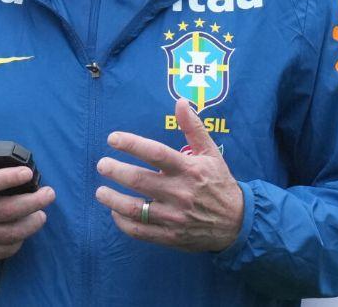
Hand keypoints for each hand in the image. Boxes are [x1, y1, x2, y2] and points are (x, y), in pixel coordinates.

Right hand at [0, 155, 54, 260]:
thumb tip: (13, 156)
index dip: (10, 178)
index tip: (28, 173)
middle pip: (5, 210)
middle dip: (33, 202)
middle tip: (48, 195)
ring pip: (8, 233)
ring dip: (30, 225)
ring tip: (41, 215)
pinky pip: (1, 250)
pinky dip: (17, 242)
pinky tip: (24, 232)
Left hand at [95, 98, 243, 252]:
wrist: (237, 223)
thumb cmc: (220, 183)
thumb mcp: (211, 153)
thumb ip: (193, 127)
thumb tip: (181, 101)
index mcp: (189, 169)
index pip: (155, 153)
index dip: (131, 144)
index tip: (113, 139)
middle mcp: (180, 192)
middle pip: (139, 180)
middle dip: (115, 171)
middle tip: (102, 165)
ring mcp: (174, 216)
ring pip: (135, 209)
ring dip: (113, 200)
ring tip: (100, 191)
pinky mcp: (170, 236)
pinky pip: (140, 231)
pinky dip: (123, 222)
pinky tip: (116, 212)